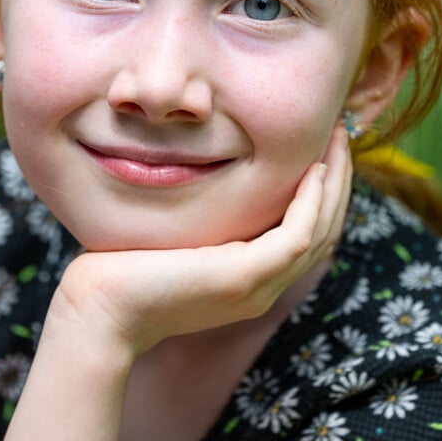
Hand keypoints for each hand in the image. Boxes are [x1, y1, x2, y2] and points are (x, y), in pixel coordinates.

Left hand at [47, 125, 352, 356]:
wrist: (100, 309)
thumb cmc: (128, 265)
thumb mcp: (182, 235)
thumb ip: (209, 215)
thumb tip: (213, 170)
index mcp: (254, 277)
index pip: (308, 232)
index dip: (325, 189)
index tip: (323, 144)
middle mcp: (265, 285)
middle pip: (325, 229)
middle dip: (338, 178)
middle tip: (341, 132)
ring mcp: (259, 285)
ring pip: (322, 232)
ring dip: (335, 182)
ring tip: (336, 139)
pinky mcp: (244, 276)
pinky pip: (297, 236)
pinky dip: (312, 202)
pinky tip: (314, 168)